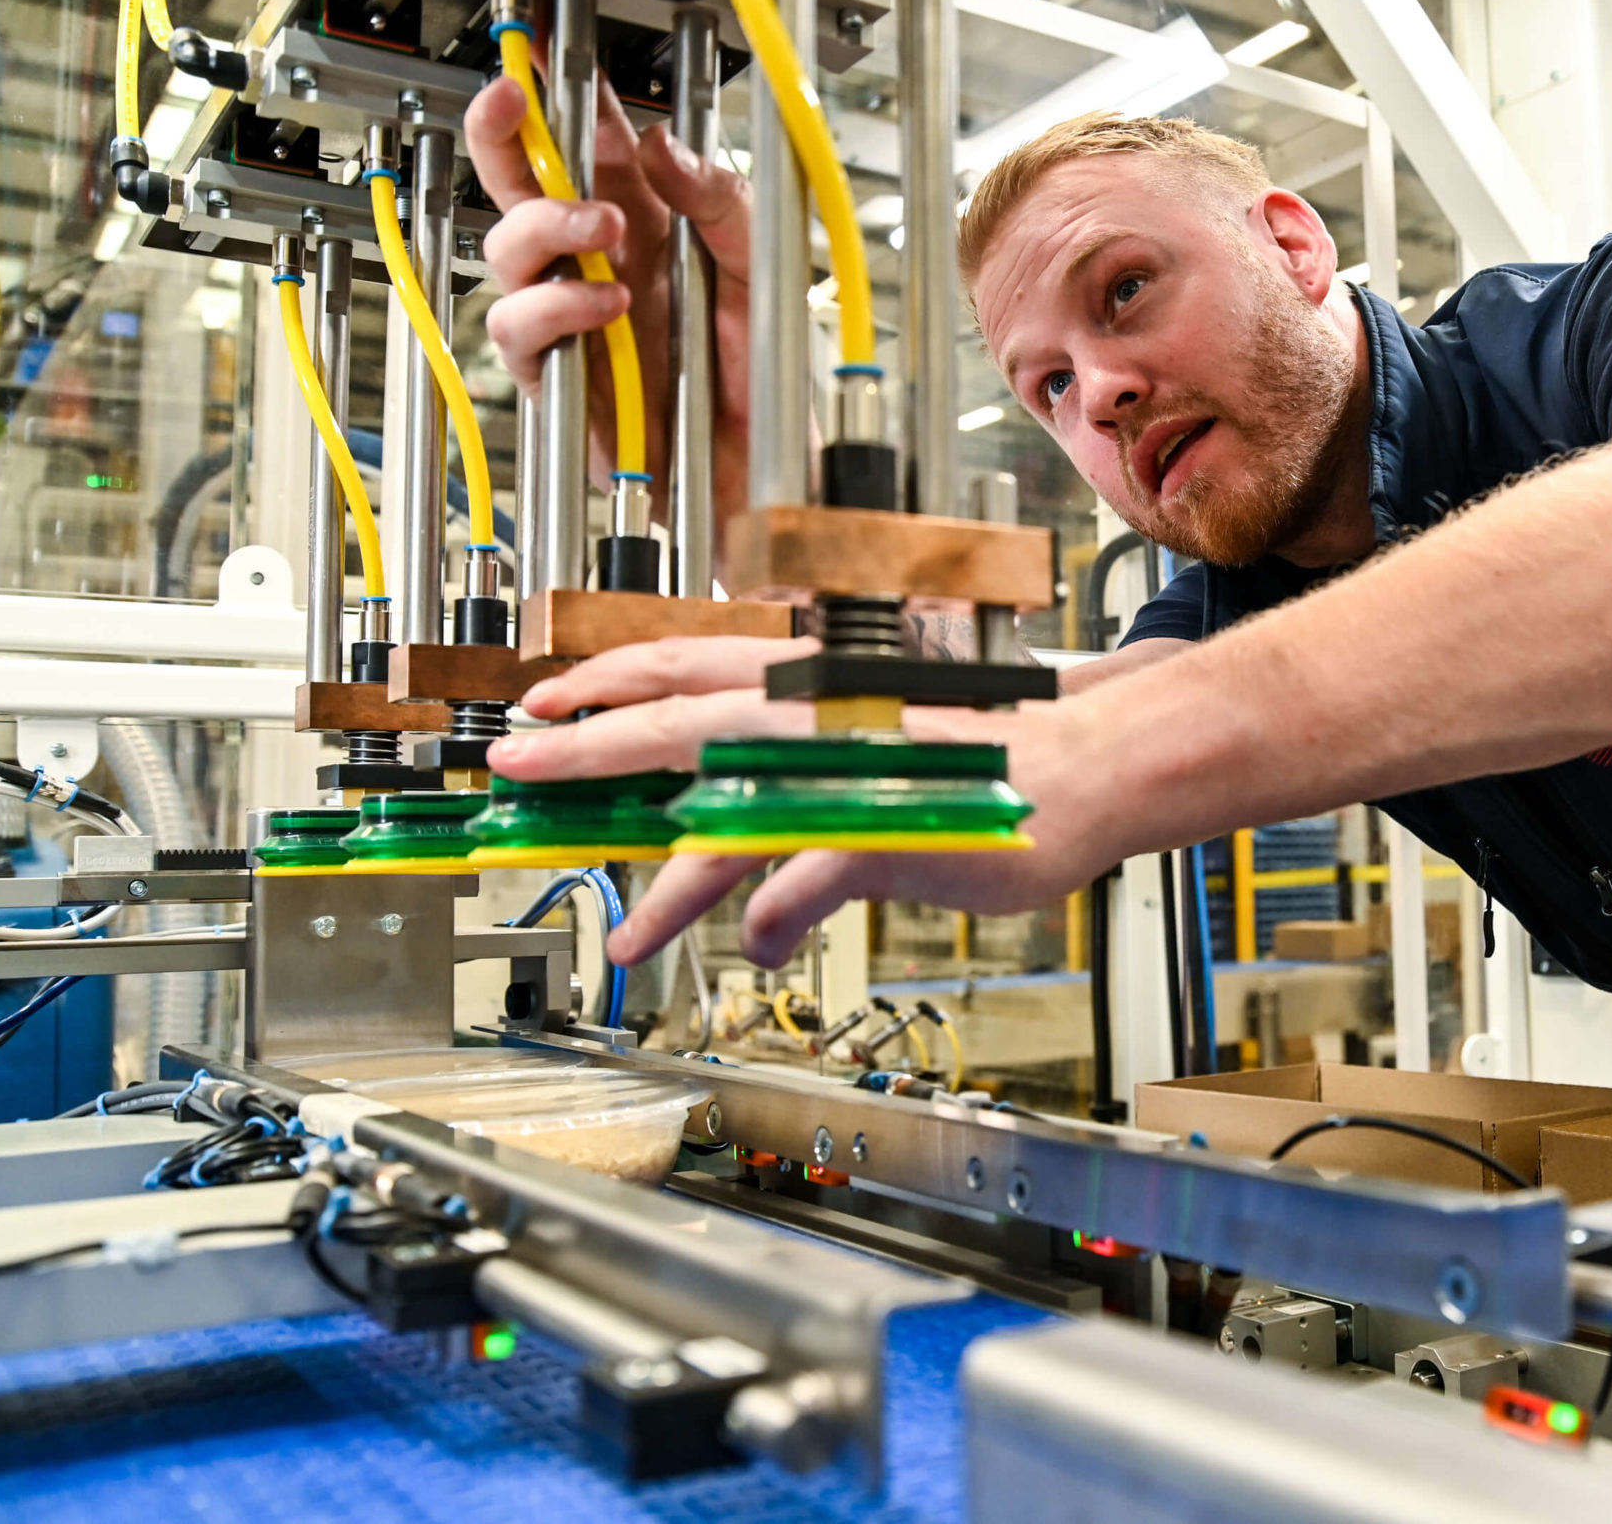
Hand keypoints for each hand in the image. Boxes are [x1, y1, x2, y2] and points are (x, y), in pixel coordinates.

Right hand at [463, 68, 752, 542]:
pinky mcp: (558, 374)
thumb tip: (663, 143)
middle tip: (511, 99)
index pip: (585, 138)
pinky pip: (520, 327)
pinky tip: (608, 305)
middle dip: (501, 132)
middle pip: (517, 181)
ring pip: (504, 247)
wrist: (761, 462)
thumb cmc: (760, 369)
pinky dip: (558, 308)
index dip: (551, 87)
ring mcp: (571, 314)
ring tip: (608, 232)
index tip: (533, 41)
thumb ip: (718, 199)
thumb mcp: (758, 264)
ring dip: (548, 226)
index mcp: (644, 219)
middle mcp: (597, 260)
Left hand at [487, 636, 1131, 969]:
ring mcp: (854, 777)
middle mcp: (822, 719)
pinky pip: (811, 884)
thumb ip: (813, 769)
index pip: (688, 668)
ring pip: (733, 825)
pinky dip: (780, 921)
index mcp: (815, 689)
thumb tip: (756, 818)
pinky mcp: (893, 836)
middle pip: (679, 727)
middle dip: (587, 752)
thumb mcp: (887, 738)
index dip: (606, 682)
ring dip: (669, 887)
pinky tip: (767, 944)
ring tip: (626, 940)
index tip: (541, 704)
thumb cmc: (998, 753)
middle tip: (517, 774)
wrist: (1095, 759)